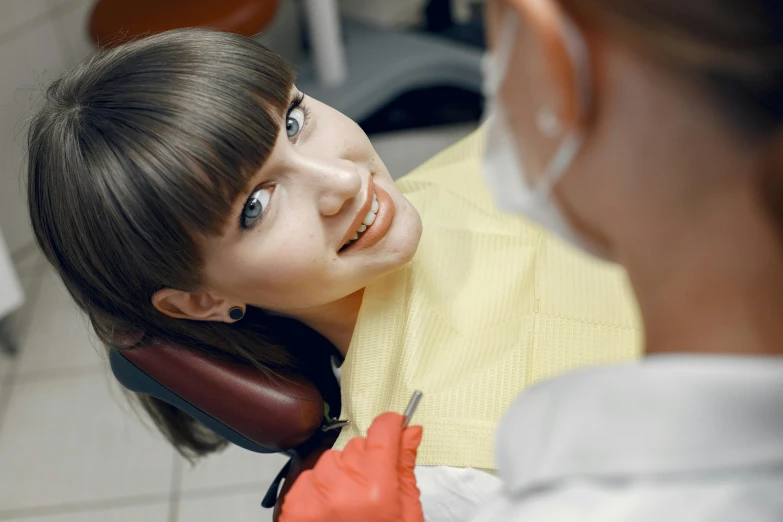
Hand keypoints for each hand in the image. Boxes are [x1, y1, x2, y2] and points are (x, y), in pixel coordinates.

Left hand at [278, 412, 424, 521]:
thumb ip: (404, 467)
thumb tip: (411, 431)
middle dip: (365, 464)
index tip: (394, 429)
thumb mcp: (406, 513)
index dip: (392, 427)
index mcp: (376, 488)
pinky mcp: (291, 505)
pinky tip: (329, 515)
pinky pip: (307, 478)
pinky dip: (317, 491)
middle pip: (356, 448)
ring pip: (330, 460)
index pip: (383, 431)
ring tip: (347, 510)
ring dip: (339, 477)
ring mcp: (311, 496)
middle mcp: (340, 486)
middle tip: (370, 497)